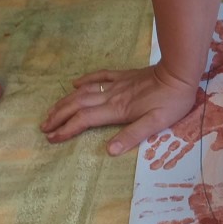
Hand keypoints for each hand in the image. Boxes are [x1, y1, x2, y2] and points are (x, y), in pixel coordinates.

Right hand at [40, 63, 197, 154]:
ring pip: (83, 92)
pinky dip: (85, 80)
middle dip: (58, 116)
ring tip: (51, 111)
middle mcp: (111, 96)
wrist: (179, 73)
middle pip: (77, 106)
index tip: (52, 138)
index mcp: (117, 110)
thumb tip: (110, 150)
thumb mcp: (157, 123)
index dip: (67, 129)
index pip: (85, 120)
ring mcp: (116, 84)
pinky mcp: (123, 76)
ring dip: (65, 102)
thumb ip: (133, 135)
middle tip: (44, 127)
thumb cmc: (172, 101)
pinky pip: (99, 76)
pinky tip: (75, 83)